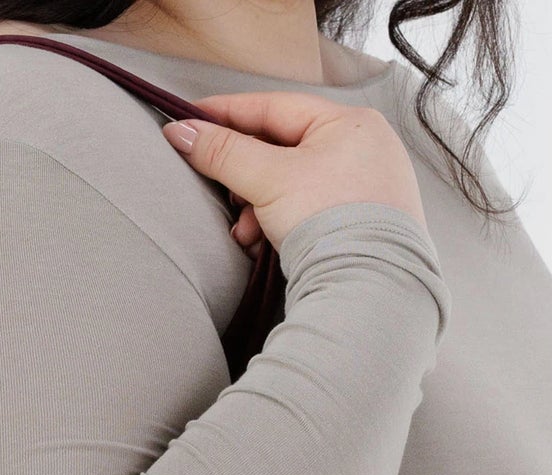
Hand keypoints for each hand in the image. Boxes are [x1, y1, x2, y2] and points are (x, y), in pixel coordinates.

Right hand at [161, 91, 426, 256]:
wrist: (369, 289)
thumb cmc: (332, 224)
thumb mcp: (268, 179)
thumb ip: (223, 152)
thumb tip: (182, 133)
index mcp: (350, 123)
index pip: (274, 107)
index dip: (226, 113)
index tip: (190, 120)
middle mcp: (364, 151)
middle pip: (282, 150)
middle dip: (244, 177)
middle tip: (222, 192)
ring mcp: (366, 190)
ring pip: (292, 186)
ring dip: (257, 209)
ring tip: (244, 233)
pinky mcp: (360, 227)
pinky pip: (308, 213)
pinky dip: (280, 226)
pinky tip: (265, 245)